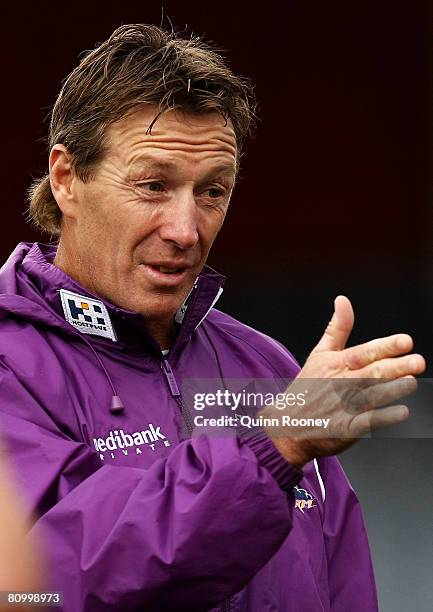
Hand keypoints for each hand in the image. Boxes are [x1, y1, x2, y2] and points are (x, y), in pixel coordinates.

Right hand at [262, 296, 425, 467]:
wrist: (288, 425)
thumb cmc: (307, 387)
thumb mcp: (319, 354)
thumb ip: (337, 328)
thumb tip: (343, 300)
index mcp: (336, 363)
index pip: (364, 352)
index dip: (385, 347)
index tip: (406, 341)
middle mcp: (341, 383)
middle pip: (371, 373)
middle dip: (395, 367)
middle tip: (417, 361)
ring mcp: (343, 407)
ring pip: (371, 396)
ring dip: (392, 389)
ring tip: (411, 382)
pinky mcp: (346, 428)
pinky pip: (367, 423)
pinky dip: (383, 418)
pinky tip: (401, 412)